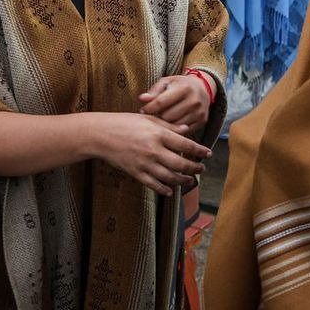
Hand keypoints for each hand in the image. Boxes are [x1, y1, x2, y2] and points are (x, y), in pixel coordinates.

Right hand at [94, 113, 210, 195]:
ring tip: (190, 181)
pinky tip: (170, 191)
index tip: (208, 154)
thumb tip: (186, 130)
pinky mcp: (136, 173)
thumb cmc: (124, 122)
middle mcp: (154, 150)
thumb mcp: (148, 119)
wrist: (101, 134)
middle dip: (194, 168)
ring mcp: (145, 163)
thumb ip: (168, 126)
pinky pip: (153, 184)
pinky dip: (164, 189)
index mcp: (158, 134)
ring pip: (169, 177)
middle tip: (201, 169)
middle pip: (180, 163)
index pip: (185, 144)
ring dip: (182, 180)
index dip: (199, 151)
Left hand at [138, 74, 210, 130]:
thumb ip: (154, 91)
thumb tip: (142, 99)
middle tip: (155, 114)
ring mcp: (199, 112)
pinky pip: (183, 131)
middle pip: (167, 116)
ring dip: (166, 123)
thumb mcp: (167, 82)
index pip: (162, 102)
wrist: (201, 88)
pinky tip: (172, 122)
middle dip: (158, 116)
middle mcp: (194, 101)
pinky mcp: (201, 122)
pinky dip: (175, 128)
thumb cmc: (180, 85)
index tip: (142, 110)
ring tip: (163, 117)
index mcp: (184, 88)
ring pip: (175, 126)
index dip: (149, 107)